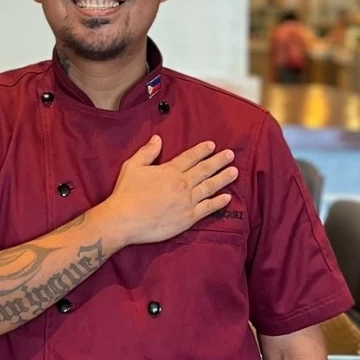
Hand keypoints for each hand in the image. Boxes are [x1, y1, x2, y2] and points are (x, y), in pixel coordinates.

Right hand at [96, 136, 237, 247]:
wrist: (124, 220)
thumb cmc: (126, 193)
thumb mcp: (132, 166)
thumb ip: (147, 152)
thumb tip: (157, 139)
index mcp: (170, 170)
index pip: (190, 157)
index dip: (202, 150)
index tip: (212, 145)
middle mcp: (182, 183)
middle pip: (205, 169)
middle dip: (219, 161)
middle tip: (230, 155)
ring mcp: (187, 201)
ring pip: (210, 187)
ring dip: (223, 178)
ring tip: (234, 172)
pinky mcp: (188, 218)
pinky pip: (208, 208)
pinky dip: (219, 202)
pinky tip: (227, 198)